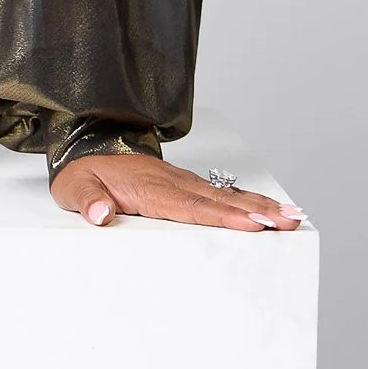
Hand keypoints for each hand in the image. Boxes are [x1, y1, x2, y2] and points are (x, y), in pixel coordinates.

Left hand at [49, 151, 301, 230]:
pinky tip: (269, 208)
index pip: (192, 206)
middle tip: (289, 223)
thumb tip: (100, 215)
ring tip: (292, 218)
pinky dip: (247, 200)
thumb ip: (87, 201)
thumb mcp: (74, 188)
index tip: (251, 224)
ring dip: (260, 206)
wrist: (88, 144)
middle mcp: (173, 183)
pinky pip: (221, 193)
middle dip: (257, 213)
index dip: (222, 217)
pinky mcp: (185, 184)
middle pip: (220, 200)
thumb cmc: (83, 172)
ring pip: (226, 195)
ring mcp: (182, 182)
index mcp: (150, 189)